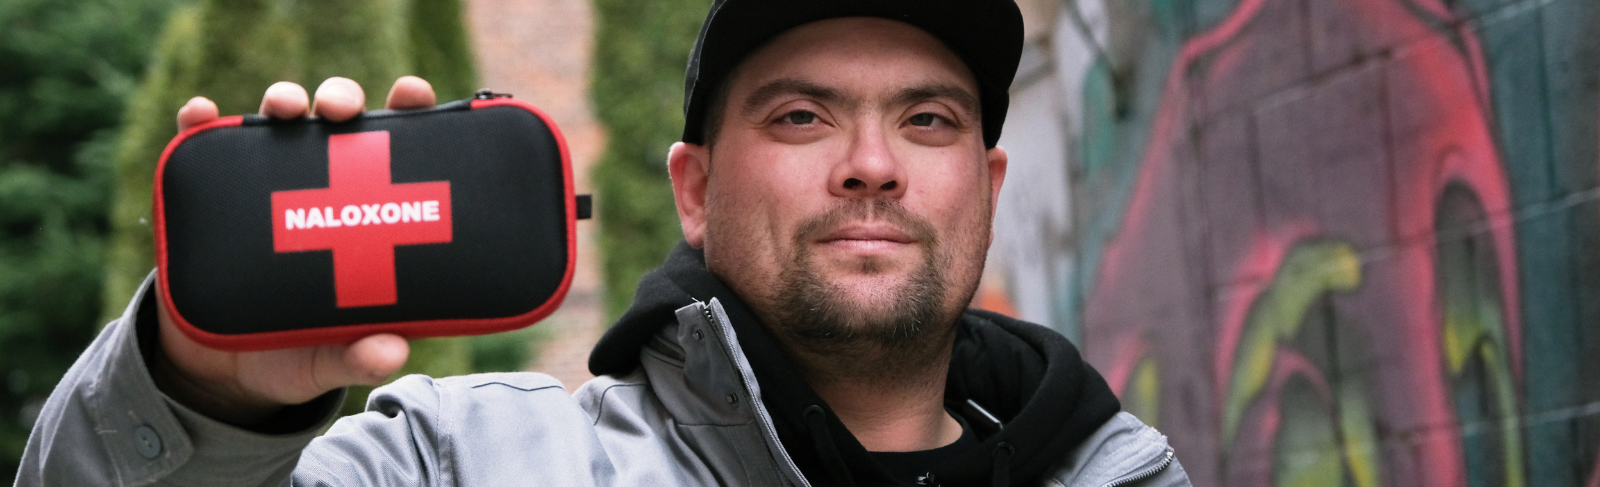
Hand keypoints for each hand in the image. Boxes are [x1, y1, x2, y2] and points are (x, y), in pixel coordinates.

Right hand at [154, 77, 437, 425]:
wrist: (223, 370)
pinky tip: (199, 112)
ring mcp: (268, 184)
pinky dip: (199, 123)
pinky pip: (205, 148)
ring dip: (282, 101)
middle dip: (342, 99)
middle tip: (341, 111)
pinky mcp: (215, 196)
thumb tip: (391, 353)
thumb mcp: (330, 360)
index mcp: (369, 211)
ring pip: (279, 122)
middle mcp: (322, 184)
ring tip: (283, 107)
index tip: (412, 94)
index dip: (409, 112)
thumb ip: (359, 357)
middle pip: (339, 123)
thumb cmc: (298, 352)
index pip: (397, 150)